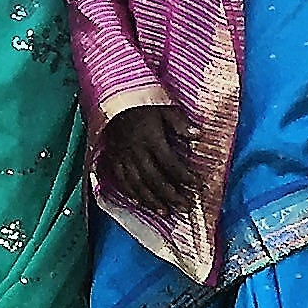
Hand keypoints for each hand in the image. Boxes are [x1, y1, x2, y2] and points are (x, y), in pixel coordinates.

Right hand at [98, 104, 190, 220]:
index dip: (185, 176)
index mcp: (151, 138)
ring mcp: (122, 155)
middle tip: (185, 207)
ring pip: (137, 183)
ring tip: (165, 212)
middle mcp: (136, 150)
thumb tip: (197, 135)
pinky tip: (139, 202)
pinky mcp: (112, 157)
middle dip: (171, 195)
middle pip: (154, 178)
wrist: (110, 95)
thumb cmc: (140, 100)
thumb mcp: (163, 105)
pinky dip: (130, 192)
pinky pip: (120, 179)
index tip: (198, 185)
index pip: (170, 163)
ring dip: (152, 200)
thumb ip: (179, 122)